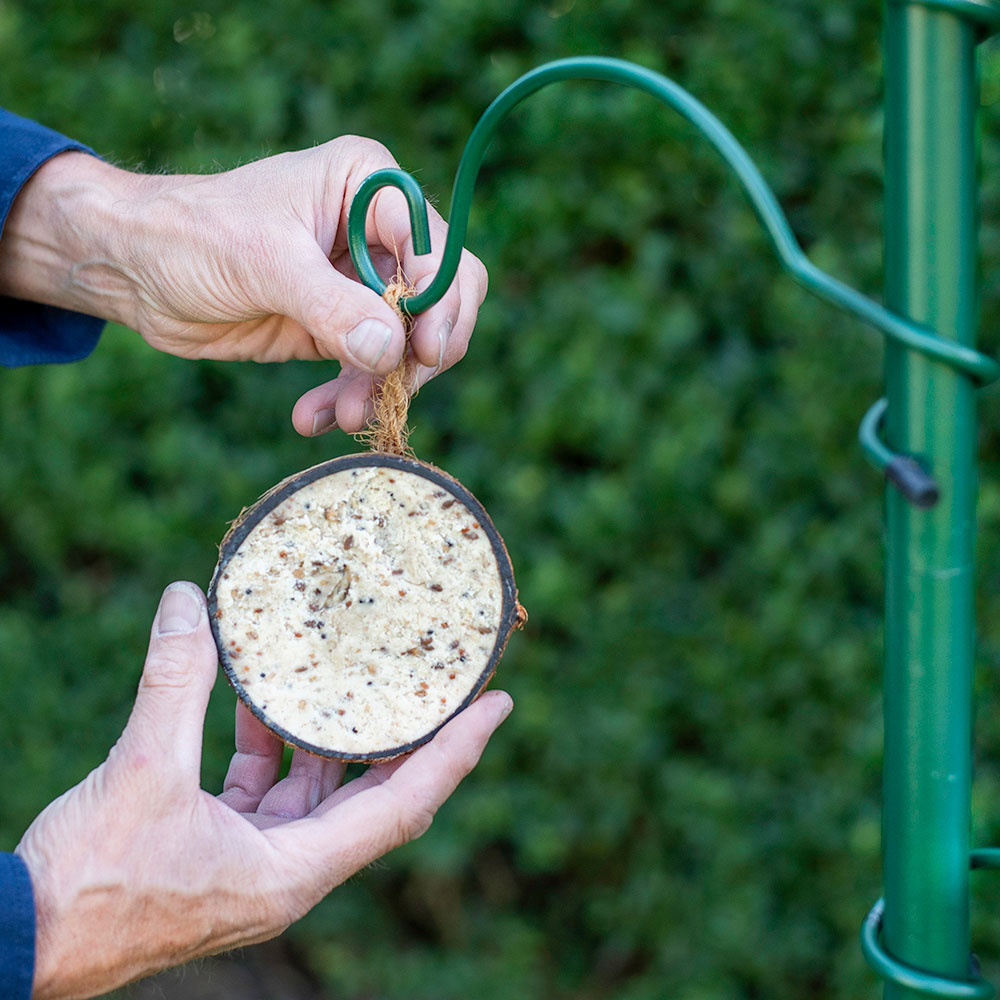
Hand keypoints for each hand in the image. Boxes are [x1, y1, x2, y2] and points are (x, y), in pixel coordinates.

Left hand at [0, 140, 487, 432]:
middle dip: (420, 352)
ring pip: (407, 346)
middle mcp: (377, 234)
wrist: (137, 271)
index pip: (437, 250)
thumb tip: (392, 351)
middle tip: (394, 391)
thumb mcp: (264, 262)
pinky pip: (367, 371)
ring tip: (344, 417)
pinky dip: (347, 398)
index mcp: (370, 187)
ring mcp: (360, 284)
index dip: (440, 303)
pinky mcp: (339, 328)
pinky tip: (312, 418)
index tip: (422, 352)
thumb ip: (332, 306)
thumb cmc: (192, 235)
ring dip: (380, 387)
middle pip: (441, 302)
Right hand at [16, 582, 511, 998]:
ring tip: (348, 672)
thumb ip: (173, 681)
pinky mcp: (222, 851)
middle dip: (408, 738)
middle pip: (375, 795)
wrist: (25, 943)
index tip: (499, 704)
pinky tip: (258, 698)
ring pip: (319, 790)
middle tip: (434, 681)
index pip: (406, 804)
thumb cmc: (91, 882)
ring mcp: (257, 862)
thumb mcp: (140, 771)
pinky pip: (268, 790)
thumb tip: (186, 602)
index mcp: (296, 870)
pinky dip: (270, 744)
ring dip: (330, 733)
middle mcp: (291, 870)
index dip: (458, 751)